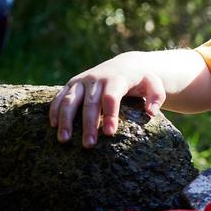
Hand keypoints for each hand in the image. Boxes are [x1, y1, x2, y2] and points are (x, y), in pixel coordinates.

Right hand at [49, 52, 166, 147]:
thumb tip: (151, 112)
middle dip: (89, 124)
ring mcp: (82, 81)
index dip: (110, 115)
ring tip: (65, 140)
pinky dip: (55, 110)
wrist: (125, 65)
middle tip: (89, 144)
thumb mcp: (154, 85)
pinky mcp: (72, 84)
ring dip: (66, 120)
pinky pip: (60, 97)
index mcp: (116, 79)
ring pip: (70, 100)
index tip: (110, 134)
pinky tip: (53, 126)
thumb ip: (156, 96)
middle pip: (90, 103)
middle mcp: (96, 78)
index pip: (111, 98)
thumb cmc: (141, 80)